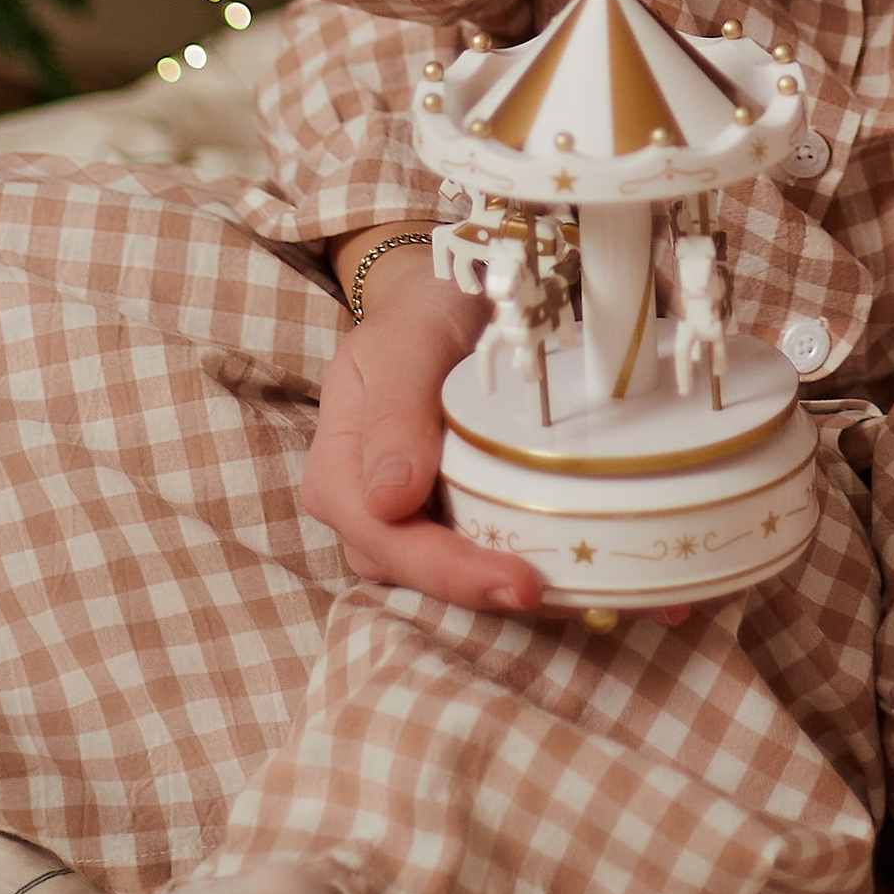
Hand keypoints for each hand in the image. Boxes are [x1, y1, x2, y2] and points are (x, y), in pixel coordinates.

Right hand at [301, 255, 543, 613]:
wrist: (442, 303)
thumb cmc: (420, 316)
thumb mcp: (409, 342)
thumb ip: (395, 412)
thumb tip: (388, 502)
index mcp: (337, 469)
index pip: (385, 539)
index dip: (447, 569)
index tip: (518, 579)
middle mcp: (359, 506)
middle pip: (408, 570)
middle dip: (472, 587)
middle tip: (544, 589)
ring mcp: (398, 516)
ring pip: (433, 576)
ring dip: (489, 581)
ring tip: (556, 581)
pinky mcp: (437, 517)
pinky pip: (461, 556)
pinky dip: (500, 561)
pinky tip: (547, 560)